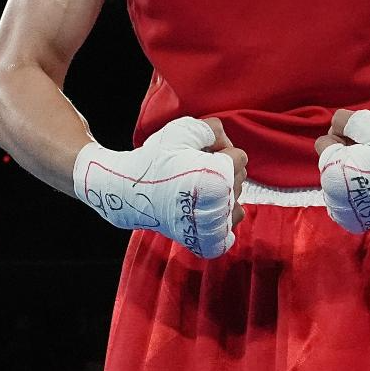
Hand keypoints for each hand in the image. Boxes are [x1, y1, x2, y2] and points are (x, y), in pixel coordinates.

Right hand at [73, 116, 247, 257]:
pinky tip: (201, 208)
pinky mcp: (208, 241)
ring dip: (221, 192)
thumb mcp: (182, 129)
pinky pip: (229, 228)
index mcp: (219, 176)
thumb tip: (227, 146)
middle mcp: (222, 204)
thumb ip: (213, 129)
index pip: (240, 157)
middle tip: (193, 170)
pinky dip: (219, 218)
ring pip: (236, 201)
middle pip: (240, 178)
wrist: (129, 193)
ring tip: (193, 188)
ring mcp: (215, 226)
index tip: (198, 154)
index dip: (218, 150)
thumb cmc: (155, 159)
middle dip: (222, 169)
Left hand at [315, 109, 369, 233]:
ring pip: (337, 180)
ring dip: (350, 171)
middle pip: (329, 163)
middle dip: (345, 153)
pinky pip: (344, 200)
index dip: (345, 135)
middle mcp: (334, 200)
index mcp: (332, 175)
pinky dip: (354, 190)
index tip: (366, 139)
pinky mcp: (359, 222)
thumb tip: (334, 127)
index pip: (324, 143)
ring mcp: (346, 215)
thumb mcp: (367, 121)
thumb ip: (341, 120)